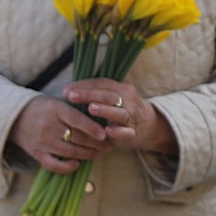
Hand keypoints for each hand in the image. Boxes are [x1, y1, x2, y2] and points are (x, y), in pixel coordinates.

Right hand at [8, 95, 109, 173]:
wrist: (15, 117)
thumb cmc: (43, 108)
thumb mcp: (58, 101)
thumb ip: (76, 107)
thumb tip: (101, 114)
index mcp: (55, 109)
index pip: (76, 119)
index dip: (91, 128)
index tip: (104, 134)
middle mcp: (49, 126)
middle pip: (76, 137)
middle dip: (96, 144)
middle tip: (108, 146)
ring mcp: (43, 142)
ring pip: (69, 152)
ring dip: (87, 154)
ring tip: (98, 154)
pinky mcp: (37, 154)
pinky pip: (54, 165)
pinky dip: (66, 167)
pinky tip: (76, 164)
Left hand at [64, 78, 178, 155]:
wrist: (149, 126)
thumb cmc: (122, 110)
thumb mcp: (112, 99)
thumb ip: (95, 94)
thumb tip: (66, 91)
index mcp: (121, 89)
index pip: (102, 83)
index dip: (84, 85)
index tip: (66, 89)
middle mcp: (129, 100)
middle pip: (108, 95)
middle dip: (89, 95)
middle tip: (72, 96)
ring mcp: (132, 116)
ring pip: (119, 112)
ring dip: (105, 110)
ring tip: (91, 108)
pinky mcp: (133, 132)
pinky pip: (127, 132)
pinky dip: (118, 131)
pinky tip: (108, 130)